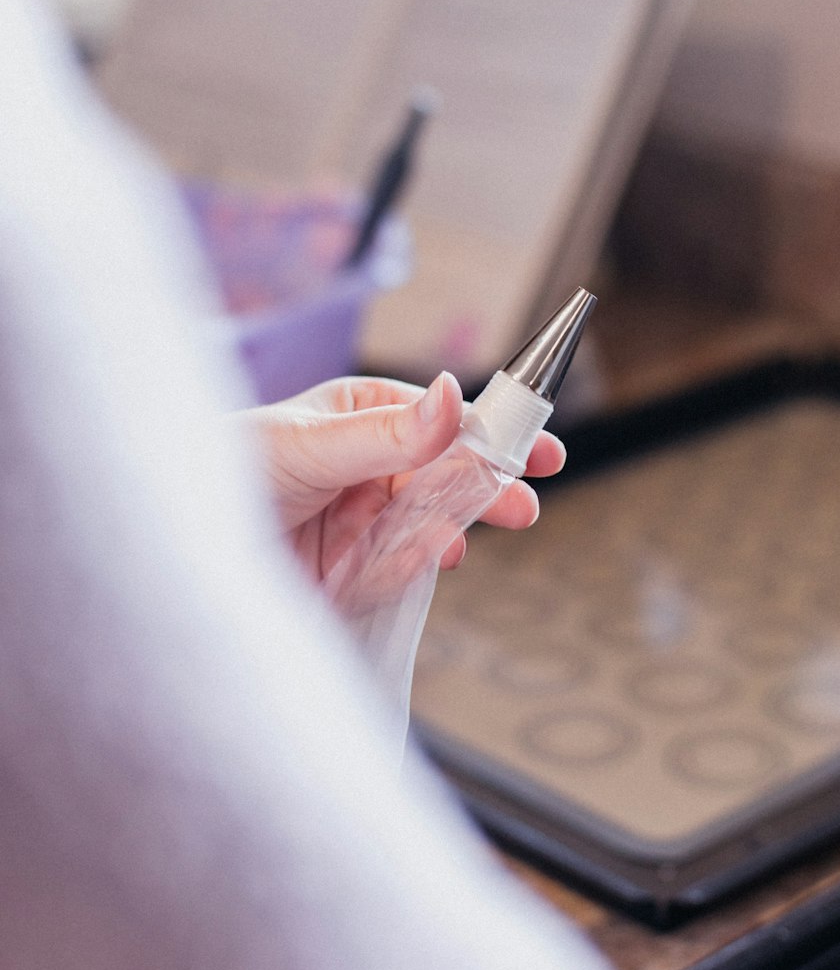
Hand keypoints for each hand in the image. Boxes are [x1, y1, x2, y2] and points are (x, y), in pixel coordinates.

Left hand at [235, 372, 565, 586]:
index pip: (444, 420)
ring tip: (447, 550)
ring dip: (441, 537)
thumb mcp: (310, 445)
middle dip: (487, 492)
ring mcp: (362, 518)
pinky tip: (398, 568)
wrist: (172, 553)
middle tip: (523, 508)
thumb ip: (389, 434)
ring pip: (429, 527)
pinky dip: (403, 572)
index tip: (538, 447)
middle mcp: (368, 464)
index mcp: (361, 415)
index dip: (494, 431)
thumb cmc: (222, 469)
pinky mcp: (350, 568)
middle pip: (449, 476)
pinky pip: (398, 571)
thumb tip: (452, 397)